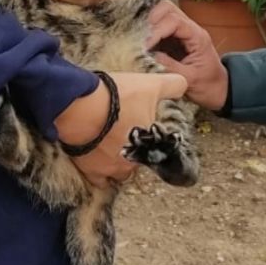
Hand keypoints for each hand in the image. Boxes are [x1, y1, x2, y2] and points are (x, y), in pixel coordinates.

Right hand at [56, 71, 187, 187]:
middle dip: (134, 151)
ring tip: (110, 147)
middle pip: (138, 161)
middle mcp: (134, 162)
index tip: (142, 128)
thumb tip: (184, 85)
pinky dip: (98, 172)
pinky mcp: (91, 171)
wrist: (81, 108)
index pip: (156, 148)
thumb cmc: (118, 97)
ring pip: (118, 172)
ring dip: (117, 163)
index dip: (150, 137)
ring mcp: (112, 168)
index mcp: (150, 145)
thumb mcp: (151, 84)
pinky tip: (95, 161)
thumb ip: (172, 85)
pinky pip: (98, 180)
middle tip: (124, 134)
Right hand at [144, 0, 229, 111]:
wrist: (217, 90)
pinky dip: (150, 33)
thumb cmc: (207, 85)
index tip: (146, 46)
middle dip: (152, 21)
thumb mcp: (189, 80)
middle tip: (144, 42)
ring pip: (162, 14)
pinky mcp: (173, 39)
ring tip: (144, 44)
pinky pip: (159, 26)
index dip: (157, 31)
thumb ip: (169, 67)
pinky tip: (146, 47)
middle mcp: (189, 29)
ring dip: (150, 26)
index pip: (174, 21)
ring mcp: (181, 32)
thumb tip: (148, 56)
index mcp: (197, 37)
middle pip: (168, 9)